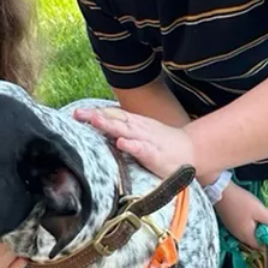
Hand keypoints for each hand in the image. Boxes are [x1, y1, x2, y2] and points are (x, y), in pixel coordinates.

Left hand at [73, 107, 195, 178]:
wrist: (192, 151)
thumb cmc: (162, 143)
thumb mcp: (140, 133)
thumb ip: (122, 129)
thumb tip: (98, 126)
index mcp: (134, 123)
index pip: (112, 114)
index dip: (95, 113)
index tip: (76, 113)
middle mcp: (139, 128)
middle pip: (115, 119)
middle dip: (95, 116)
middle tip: (77, 114)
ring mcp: (147, 140)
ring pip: (126, 130)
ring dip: (110, 125)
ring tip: (94, 121)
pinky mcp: (155, 154)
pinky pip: (143, 149)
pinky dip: (132, 145)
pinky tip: (121, 143)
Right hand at [215, 183, 267, 248]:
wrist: (222, 191)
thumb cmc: (242, 202)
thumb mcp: (261, 211)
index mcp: (246, 236)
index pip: (260, 247)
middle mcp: (237, 236)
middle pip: (253, 240)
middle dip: (261, 235)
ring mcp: (231, 229)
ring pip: (246, 233)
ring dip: (254, 229)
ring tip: (259, 218)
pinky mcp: (228, 222)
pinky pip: (240, 228)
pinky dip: (247, 225)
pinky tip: (249, 215)